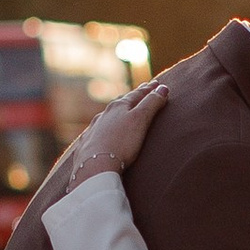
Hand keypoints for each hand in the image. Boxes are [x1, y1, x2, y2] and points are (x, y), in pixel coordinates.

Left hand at [52, 73, 171, 192]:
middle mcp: (104, 115)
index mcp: (118, 107)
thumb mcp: (140, 120)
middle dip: (133, 96)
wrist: (94, 166)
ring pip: (107, 116)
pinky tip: (101, 131)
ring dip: (117, 111)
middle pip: (121, 102)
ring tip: (123, 108)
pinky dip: (102, 128)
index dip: (148, 90)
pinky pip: (96, 131)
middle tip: (142, 90)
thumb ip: (151, 104)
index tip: (157, 83)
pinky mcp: (86, 144)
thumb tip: (162, 88)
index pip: (137, 95)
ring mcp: (93, 129)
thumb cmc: (121, 143)